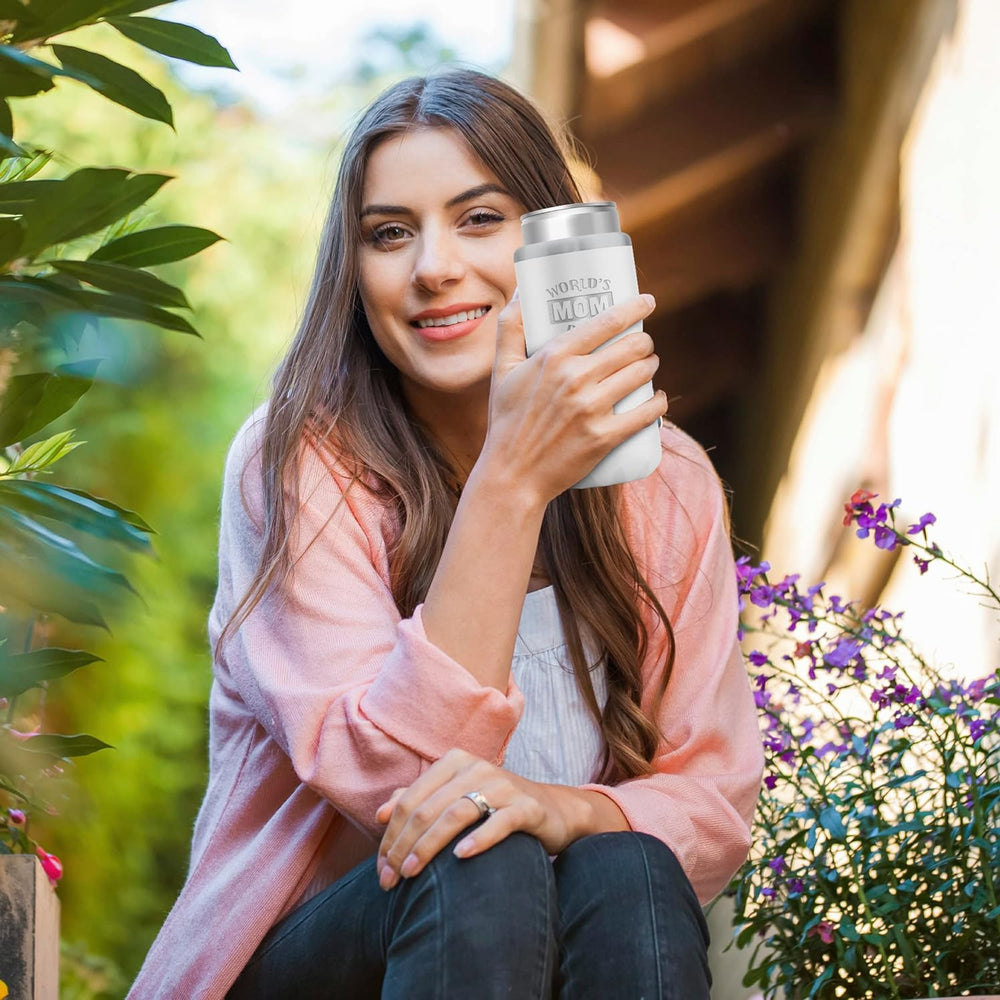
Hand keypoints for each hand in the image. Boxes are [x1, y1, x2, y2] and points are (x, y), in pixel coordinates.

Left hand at [374, 748, 587, 890]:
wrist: (553, 810)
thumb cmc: (495, 807)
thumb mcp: (456, 798)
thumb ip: (419, 801)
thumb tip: (380, 813)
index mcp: (454, 762)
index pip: (410, 800)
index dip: (391, 835)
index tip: (380, 869)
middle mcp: (476, 768)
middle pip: (428, 808)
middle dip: (403, 846)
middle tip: (389, 881)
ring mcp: (503, 786)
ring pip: (456, 813)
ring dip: (429, 846)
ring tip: (411, 874)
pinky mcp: (527, 806)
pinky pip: (500, 821)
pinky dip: (479, 838)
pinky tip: (461, 856)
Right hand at [480, 290, 667, 506]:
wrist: (512, 475)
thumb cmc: (506, 420)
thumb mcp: (501, 370)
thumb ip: (510, 325)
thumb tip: (524, 288)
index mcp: (553, 356)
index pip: (606, 321)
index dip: (635, 307)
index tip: (647, 301)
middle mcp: (575, 379)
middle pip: (632, 346)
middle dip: (644, 342)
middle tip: (642, 346)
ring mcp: (591, 409)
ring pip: (643, 374)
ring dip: (651, 367)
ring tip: (647, 368)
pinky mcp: (604, 438)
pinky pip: (646, 413)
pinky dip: (657, 403)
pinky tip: (657, 398)